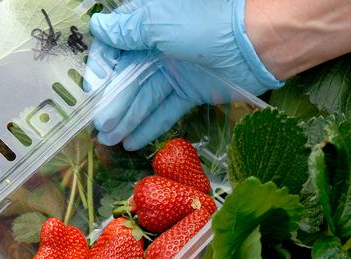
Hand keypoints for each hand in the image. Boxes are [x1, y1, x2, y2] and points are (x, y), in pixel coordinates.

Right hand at [85, 0, 281, 149]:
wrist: (256, 43)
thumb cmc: (206, 26)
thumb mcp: (160, 23)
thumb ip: (128, 31)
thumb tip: (98, 27)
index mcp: (147, 26)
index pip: (114, 49)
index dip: (102, 71)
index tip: (94, 93)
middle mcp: (158, 49)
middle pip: (128, 79)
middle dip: (113, 104)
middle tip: (101, 128)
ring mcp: (175, 72)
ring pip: (145, 98)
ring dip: (128, 119)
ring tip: (111, 140)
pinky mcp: (191, 92)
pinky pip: (166, 110)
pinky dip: (151, 126)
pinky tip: (133, 141)